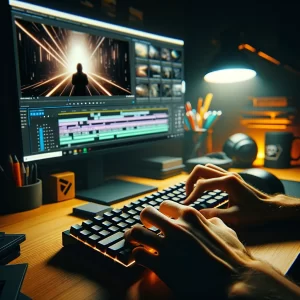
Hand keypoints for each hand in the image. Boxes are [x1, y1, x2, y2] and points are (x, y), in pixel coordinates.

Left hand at [124, 201, 255, 297]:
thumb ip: (214, 221)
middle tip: (145, 228)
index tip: (160, 220)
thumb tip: (210, 219)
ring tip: (135, 241)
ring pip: (136, 232)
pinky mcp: (163, 266)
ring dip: (134, 236)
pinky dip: (138, 256)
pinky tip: (143, 259)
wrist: (236, 282)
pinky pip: (139, 255)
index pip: (165, 205)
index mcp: (190, 216)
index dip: (161, 213)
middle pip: (146, 213)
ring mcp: (168, 246)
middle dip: (144, 220)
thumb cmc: (234, 257)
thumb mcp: (227, 231)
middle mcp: (176, 227)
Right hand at [184, 164, 281, 225]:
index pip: (202, 185)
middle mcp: (227, 174)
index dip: (192, 195)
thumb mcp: (235, 217)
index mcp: (228, 182)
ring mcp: (229, 174)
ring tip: (193, 192)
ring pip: (206, 168)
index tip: (186, 205)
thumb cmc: (255, 213)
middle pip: (200, 169)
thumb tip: (197, 213)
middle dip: (190, 182)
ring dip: (196, 178)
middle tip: (188, 196)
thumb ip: (215, 214)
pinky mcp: (230, 176)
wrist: (269, 208)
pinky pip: (212, 171)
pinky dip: (204, 178)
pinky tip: (203, 189)